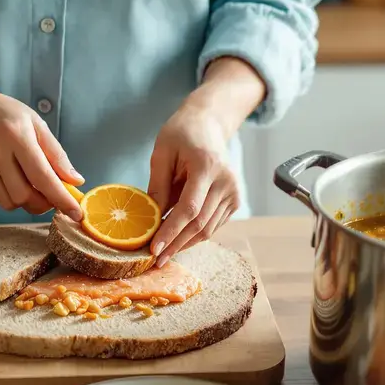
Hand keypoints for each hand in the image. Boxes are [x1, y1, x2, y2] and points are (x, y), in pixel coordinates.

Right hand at [0, 87, 82, 217]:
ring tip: (27, 183)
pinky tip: (7, 178)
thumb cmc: (3, 113)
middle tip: (50, 196)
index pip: (42, 176)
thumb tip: (75, 182)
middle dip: (43, 204)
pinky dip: (7, 196)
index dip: (61, 198)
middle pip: (24, 196)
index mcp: (15, 136)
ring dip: (25, 201)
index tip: (76, 213)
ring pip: (9, 203)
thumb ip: (56, 154)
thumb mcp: (35, 123)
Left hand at [147, 105, 240, 266]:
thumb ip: (157, 186)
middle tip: (155, 260)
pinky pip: (213, 225)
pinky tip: (177, 240)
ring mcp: (234, 192)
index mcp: (207, 166)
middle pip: (199, 224)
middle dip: (176, 244)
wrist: (209, 124)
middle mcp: (226, 181)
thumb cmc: (182, 134)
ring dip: (184, 243)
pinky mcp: (235, 201)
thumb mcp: (161, 153)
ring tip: (163, 253)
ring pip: (207, 230)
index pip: (189, 209)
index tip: (154, 248)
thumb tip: (150, 221)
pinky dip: (194, 235)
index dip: (171, 232)